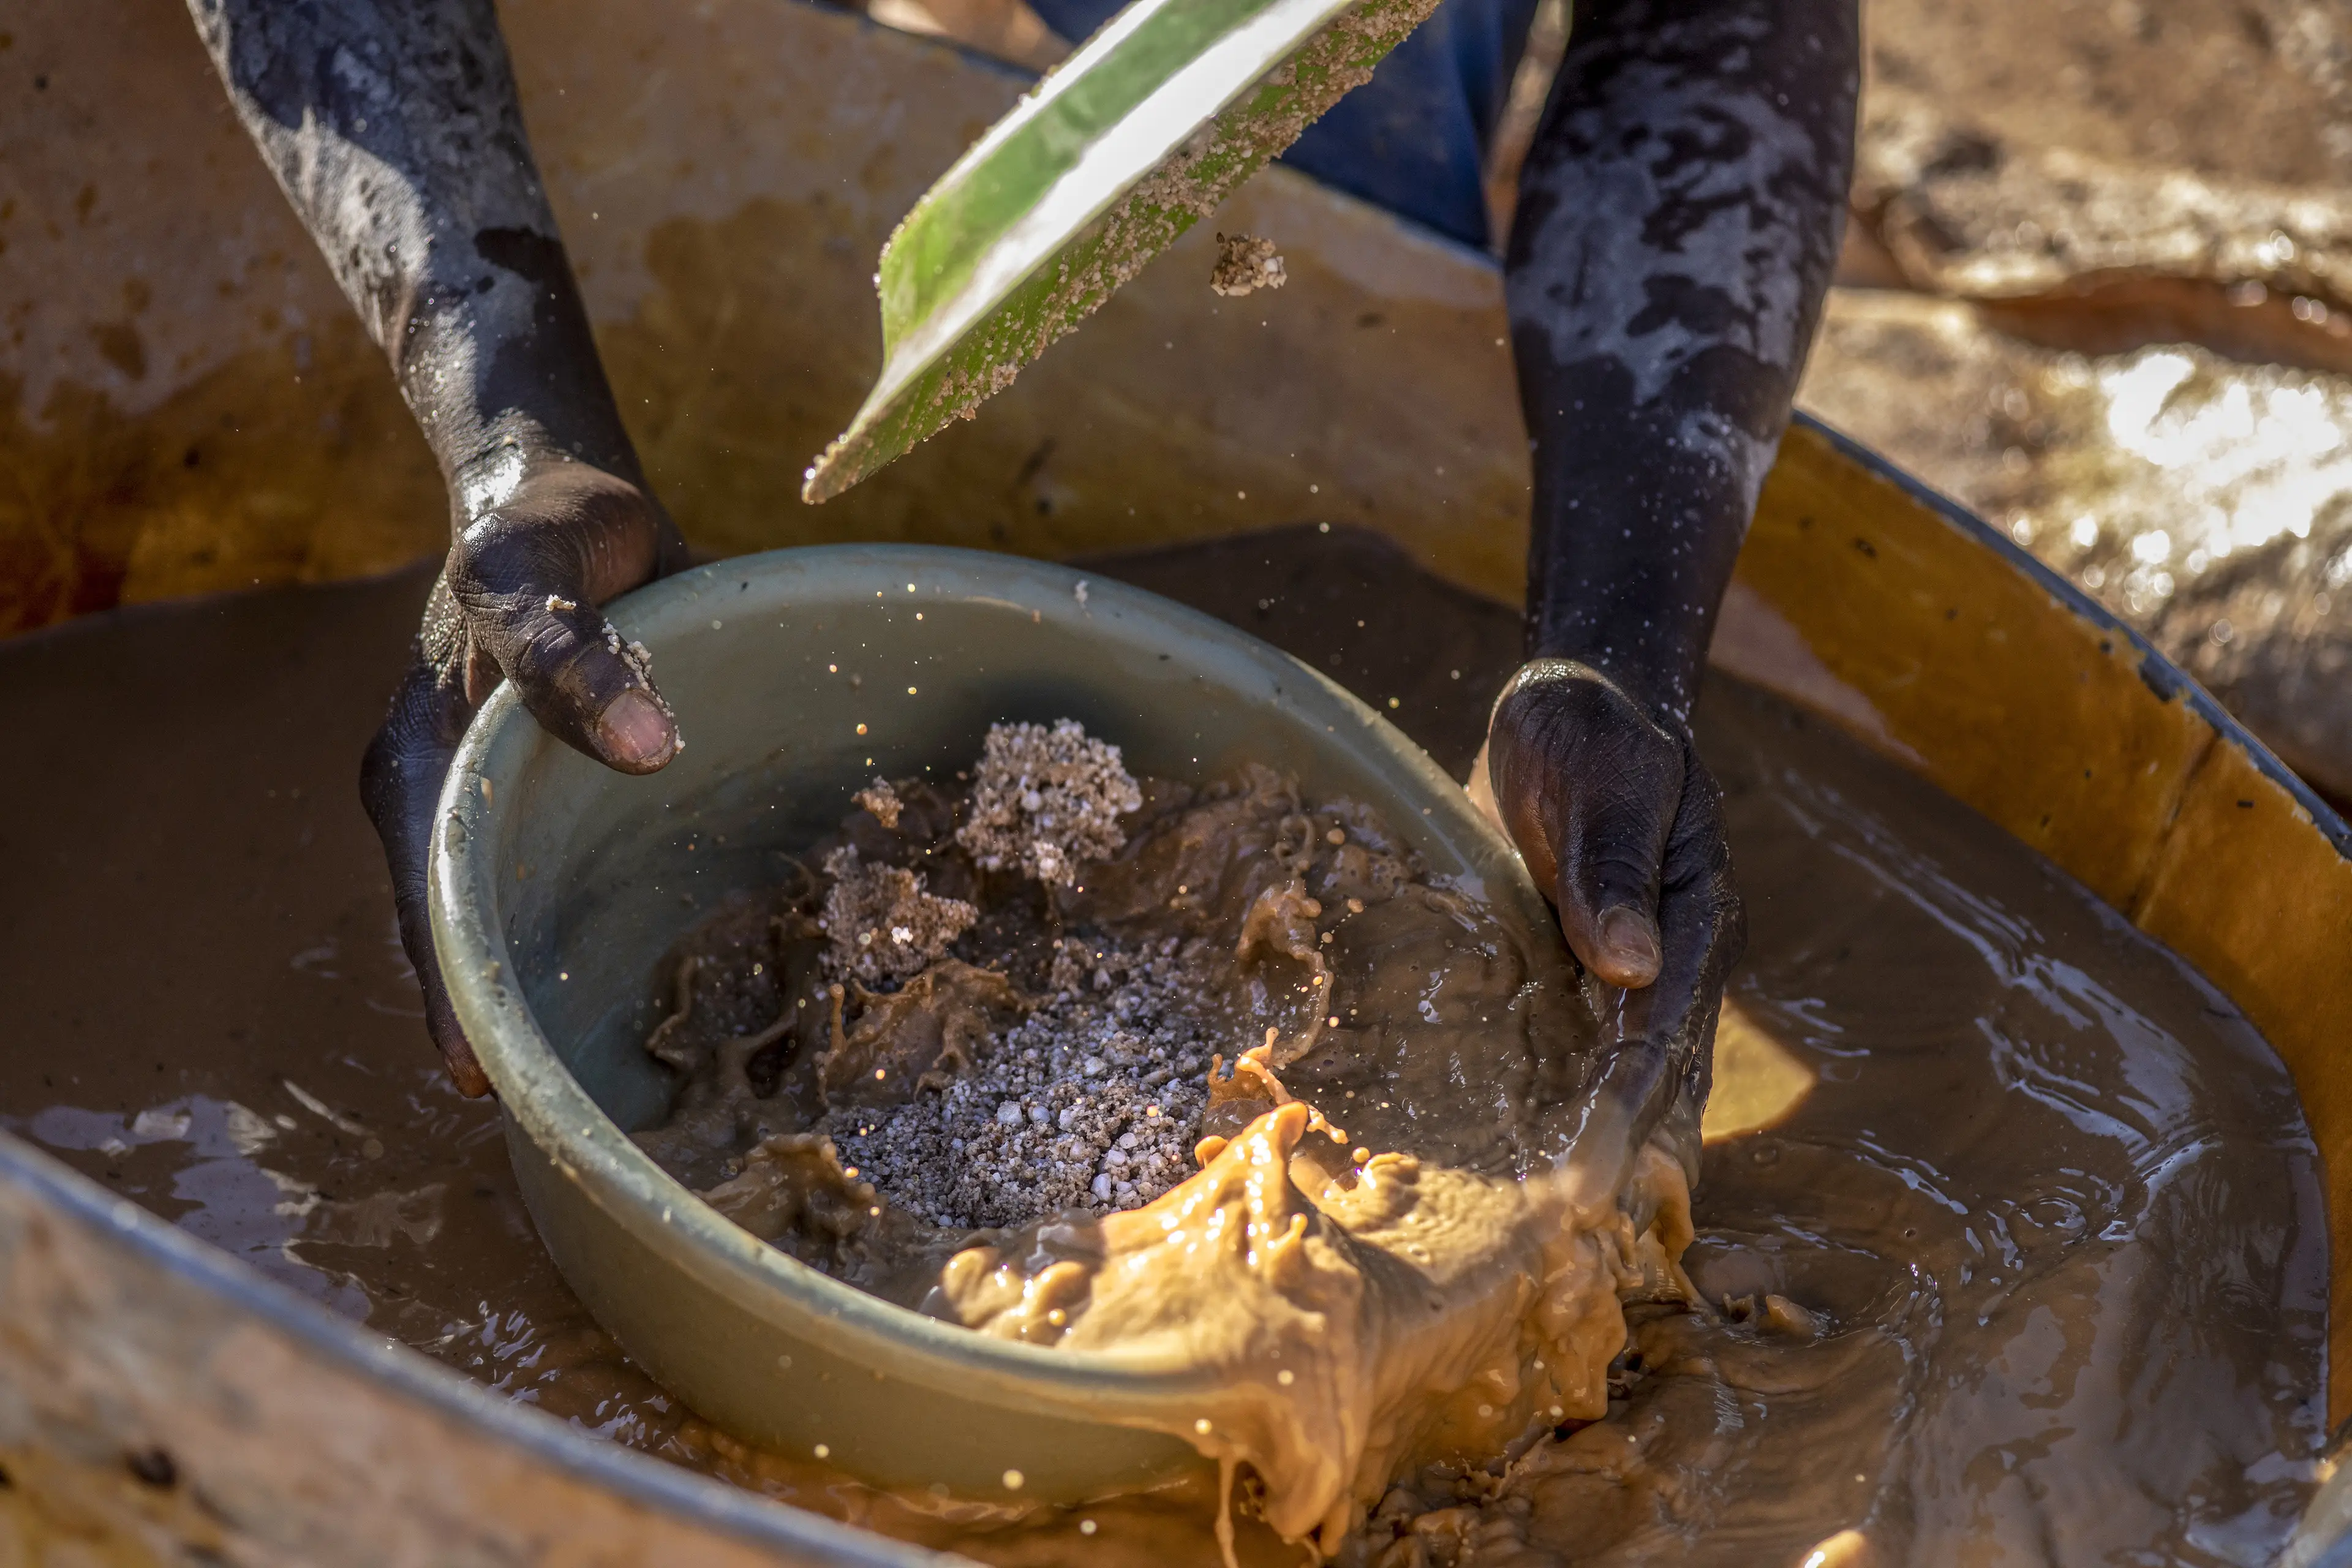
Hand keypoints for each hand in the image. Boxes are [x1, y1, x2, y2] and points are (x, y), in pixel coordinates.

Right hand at [361, 457, 688, 1094]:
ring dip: (536, 977)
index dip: (455, 993)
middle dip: (498, 1010)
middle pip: (459, 924)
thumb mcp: (539, 569)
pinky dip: (570, 923)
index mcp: (420, 758)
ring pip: (500, 907)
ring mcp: (481, 794)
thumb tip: (639, 746)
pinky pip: (543, 871)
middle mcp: (437, 791)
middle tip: (562, 1106)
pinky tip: (624, 980)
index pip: (430, 902)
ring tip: (595, 1073)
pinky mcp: (534, 787)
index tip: (486, 1078)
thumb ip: (575, 653)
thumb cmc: (544, 523)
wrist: (548, 487)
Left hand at [1481, 659, 1744, 1181]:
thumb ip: (1611, 869)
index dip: (1629, 1106)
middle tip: (1558, 1229)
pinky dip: (1542, 1097)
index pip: (1665, 1033)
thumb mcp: (1605, 783)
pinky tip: (1499, 1148)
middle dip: (1611, 1148)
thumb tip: (1630, 969)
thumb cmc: (1590, 733)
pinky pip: (1563, 1048)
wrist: (1569, 704)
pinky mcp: (1570, 970)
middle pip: (1650, 1076)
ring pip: (1608, 1075)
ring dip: (1577, 1137)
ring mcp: (1620, 972)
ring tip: (1528, 1218)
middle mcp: (1667, 960)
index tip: (1589, 1169)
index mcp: (1694, 920)